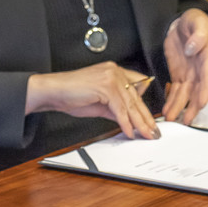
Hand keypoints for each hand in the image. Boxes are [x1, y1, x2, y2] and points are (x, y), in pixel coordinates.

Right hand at [25, 61, 159, 139]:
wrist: (54, 92)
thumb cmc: (71, 95)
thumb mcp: (99, 103)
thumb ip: (115, 109)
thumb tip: (128, 120)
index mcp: (115, 71)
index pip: (137, 89)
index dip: (144, 106)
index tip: (150, 121)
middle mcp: (115, 71)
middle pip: (136, 98)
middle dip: (146, 118)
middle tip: (153, 132)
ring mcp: (112, 77)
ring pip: (130, 105)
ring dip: (139, 123)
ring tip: (146, 135)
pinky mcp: (106, 86)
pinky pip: (120, 109)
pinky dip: (125, 123)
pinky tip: (129, 132)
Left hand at [161, 9, 207, 124]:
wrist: (185, 23)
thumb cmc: (196, 21)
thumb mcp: (198, 22)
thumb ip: (197, 35)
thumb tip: (192, 48)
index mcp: (207, 57)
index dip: (205, 91)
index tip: (201, 103)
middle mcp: (199, 70)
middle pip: (197, 92)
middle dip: (192, 107)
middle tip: (186, 120)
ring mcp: (189, 74)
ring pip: (185, 95)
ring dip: (179, 108)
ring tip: (172, 120)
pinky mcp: (179, 75)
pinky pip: (175, 91)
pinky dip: (172, 102)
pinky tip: (167, 112)